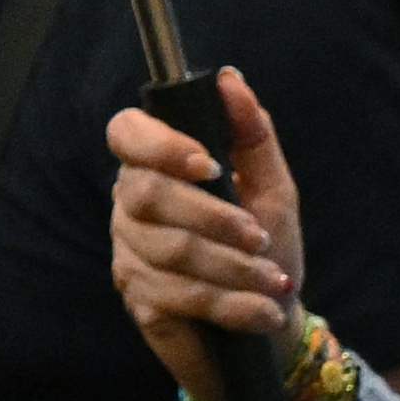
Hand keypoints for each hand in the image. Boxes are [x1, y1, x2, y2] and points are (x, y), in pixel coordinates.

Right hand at [106, 69, 306, 400]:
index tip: (207, 164)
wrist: (270, 321)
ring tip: (274, 282)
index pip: (125, 133)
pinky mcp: (140, 304)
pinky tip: (262, 313)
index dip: (159, 144)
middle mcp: (131, 207)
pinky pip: (179, 297)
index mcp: (157, 167)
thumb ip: (251, 134)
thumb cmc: (267, 247)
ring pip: (170, 250)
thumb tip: (230, 78)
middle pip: (149, 194)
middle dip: (213, 217)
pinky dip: (232, 305)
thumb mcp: (271, 187)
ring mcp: (129, 255)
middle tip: (259, 237)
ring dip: (234, 268)